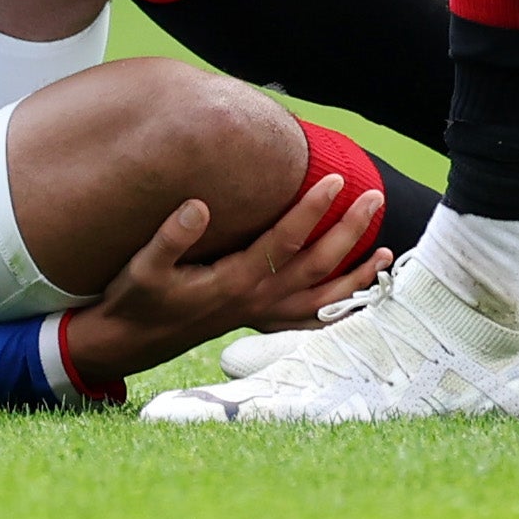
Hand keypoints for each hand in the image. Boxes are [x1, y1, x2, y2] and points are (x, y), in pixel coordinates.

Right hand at [55, 176, 387, 386]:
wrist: (130, 339)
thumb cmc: (137, 297)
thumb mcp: (143, 266)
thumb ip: (171, 236)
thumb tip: (198, 205)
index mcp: (235, 281)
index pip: (285, 240)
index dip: (311, 209)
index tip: (336, 180)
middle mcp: (256, 300)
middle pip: (316, 264)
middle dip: (349, 231)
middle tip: (375, 197)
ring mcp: (261, 314)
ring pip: (322, 297)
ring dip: (356, 275)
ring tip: (388, 254)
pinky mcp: (258, 321)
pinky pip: (310, 321)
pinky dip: (339, 311)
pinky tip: (358, 299)